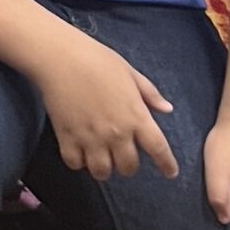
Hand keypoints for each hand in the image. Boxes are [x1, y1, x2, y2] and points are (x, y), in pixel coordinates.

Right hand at [33, 34, 177, 182]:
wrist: (60, 56)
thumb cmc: (97, 59)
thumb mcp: (130, 72)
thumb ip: (149, 94)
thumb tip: (167, 109)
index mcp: (136, 116)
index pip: (158, 149)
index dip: (167, 164)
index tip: (170, 172)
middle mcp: (116, 133)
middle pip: (129, 167)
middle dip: (129, 165)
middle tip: (123, 154)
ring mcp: (90, 138)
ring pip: (102, 172)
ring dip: (104, 167)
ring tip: (101, 157)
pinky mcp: (67, 138)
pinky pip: (75, 164)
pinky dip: (79, 162)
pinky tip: (80, 152)